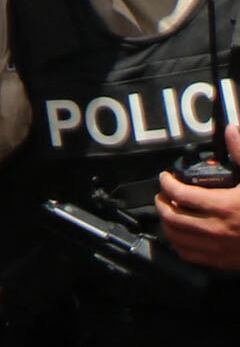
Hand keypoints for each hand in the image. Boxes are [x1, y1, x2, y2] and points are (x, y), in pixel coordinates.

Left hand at [157, 130, 239, 266]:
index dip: (167, 183)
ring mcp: (218, 249)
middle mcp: (216, 229)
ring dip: (167, 224)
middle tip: (163, 194)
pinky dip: (179, 244)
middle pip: (172, 217)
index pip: (180, 194)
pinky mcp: (222, 262)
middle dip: (161, 203)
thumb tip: (231, 131)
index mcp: (223, 206)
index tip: (165, 177)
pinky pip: (189, 256)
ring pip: (177, 238)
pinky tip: (182, 235)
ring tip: (169, 212)